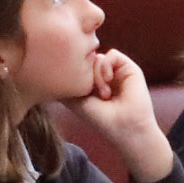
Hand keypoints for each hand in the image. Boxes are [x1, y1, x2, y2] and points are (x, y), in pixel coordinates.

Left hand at [78, 46, 170, 180]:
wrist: (126, 127)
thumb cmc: (101, 119)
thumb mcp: (76, 101)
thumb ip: (66, 84)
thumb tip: (53, 69)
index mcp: (94, 84)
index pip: (78, 68)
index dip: (75, 77)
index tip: (80, 95)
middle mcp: (106, 77)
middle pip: (86, 61)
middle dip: (85, 76)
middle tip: (92, 94)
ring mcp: (118, 72)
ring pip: (97, 57)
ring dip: (96, 75)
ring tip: (104, 94)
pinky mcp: (130, 68)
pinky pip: (112, 54)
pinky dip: (106, 66)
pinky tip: (108, 80)